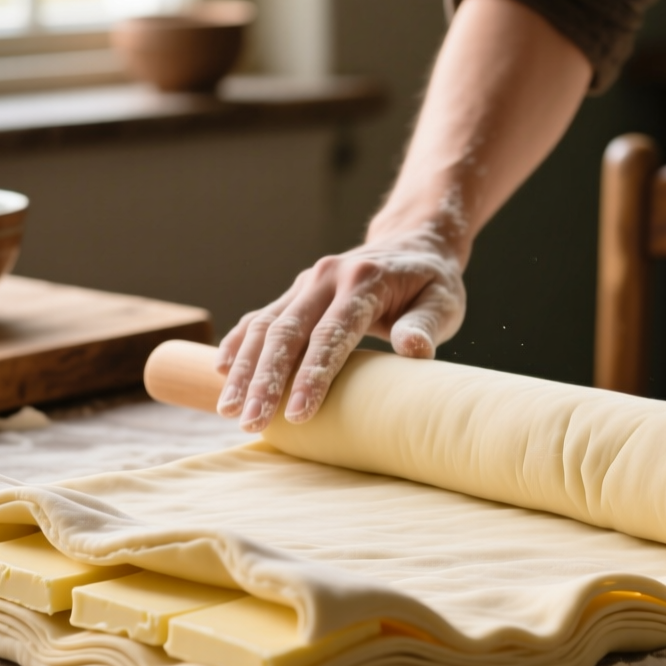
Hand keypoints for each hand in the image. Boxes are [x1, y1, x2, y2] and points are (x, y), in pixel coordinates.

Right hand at [215, 226, 465, 431]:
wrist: (413, 242)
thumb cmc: (432, 283)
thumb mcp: (443, 302)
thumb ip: (425, 326)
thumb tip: (414, 351)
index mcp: (363, 281)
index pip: (331, 335)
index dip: (313, 377)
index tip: (297, 416)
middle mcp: (327, 277)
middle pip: (286, 332)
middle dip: (264, 381)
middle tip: (249, 423)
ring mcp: (306, 282)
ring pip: (265, 326)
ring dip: (244, 369)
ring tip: (229, 410)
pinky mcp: (295, 291)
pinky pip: (260, 316)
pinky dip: (239, 343)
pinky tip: (222, 370)